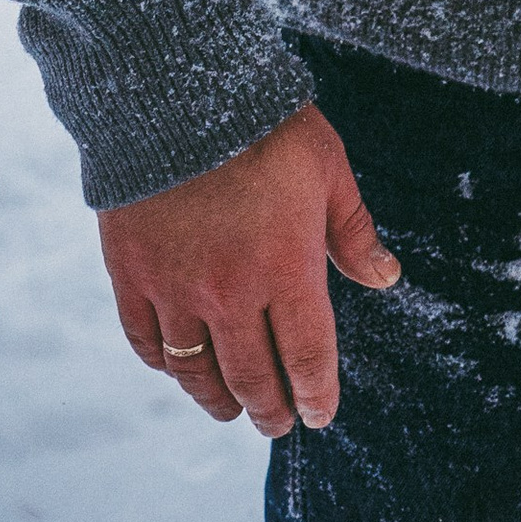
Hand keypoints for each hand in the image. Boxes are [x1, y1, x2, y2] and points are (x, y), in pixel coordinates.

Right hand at [98, 102, 399, 436]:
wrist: (180, 96)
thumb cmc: (267, 128)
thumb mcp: (329, 169)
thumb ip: (353, 231)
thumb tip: (386, 278)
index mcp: (287, 268)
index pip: (308, 354)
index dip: (317, 393)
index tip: (321, 414)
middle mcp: (232, 292)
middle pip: (253, 374)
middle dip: (271, 407)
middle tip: (279, 425)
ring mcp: (178, 289)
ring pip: (197, 369)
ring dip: (218, 398)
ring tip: (232, 411)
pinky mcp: (134, 276)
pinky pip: (148, 341)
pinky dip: (165, 364)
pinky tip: (178, 369)